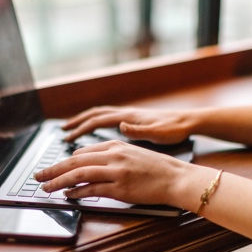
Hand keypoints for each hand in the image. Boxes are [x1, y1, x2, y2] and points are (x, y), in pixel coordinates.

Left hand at [34, 140, 187, 205]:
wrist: (175, 178)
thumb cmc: (155, 168)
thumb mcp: (131, 153)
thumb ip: (109, 155)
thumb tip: (85, 161)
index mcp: (115, 146)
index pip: (81, 153)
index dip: (63, 162)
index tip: (52, 169)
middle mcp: (113, 156)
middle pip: (74, 162)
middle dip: (53, 170)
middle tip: (38, 176)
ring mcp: (116, 172)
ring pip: (79, 174)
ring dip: (59, 182)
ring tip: (46, 188)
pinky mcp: (120, 188)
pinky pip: (92, 189)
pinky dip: (77, 192)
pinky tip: (67, 195)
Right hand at [63, 106, 193, 143]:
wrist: (188, 121)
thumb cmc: (174, 129)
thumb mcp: (158, 133)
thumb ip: (139, 130)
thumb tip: (121, 126)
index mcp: (128, 117)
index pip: (98, 120)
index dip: (81, 128)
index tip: (68, 137)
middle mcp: (126, 114)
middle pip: (95, 114)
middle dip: (77, 122)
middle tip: (63, 131)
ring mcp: (128, 116)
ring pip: (100, 115)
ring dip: (85, 121)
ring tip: (73, 130)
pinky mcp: (133, 120)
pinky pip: (108, 119)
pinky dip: (96, 123)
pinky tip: (95, 132)